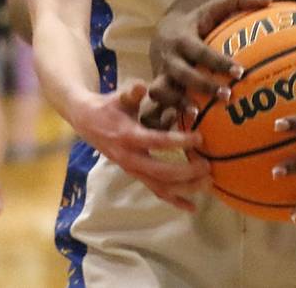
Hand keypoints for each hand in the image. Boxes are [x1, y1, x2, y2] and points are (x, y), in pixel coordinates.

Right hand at [73, 80, 209, 211]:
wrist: (87, 122)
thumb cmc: (110, 106)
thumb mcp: (120, 97)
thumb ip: (132, 92)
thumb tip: (141, 87)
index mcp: (128, 136)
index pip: (156, 142)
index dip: (178, 141)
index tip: (200, 138)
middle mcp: (130, 158)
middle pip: (160, 172)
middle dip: (186, 171)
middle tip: (208, 165)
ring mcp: (133, 170)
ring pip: (160, 187)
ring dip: (185, 188)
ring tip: (208, 184)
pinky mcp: (136, 175)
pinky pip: (156, 192)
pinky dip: (174, 200)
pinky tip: (192, 207)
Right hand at [142, 0, 271, 128]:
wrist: (163, 31)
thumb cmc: (198, 20)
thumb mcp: (215, 6)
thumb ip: (241, 0)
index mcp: (183, 38)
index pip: (201, 51)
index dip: (219, 62)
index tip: (240, 71)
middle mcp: (169, 58)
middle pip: (182, 74)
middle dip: (203, 86)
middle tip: (228, 96)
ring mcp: (160, 75)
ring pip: (162, 92)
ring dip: (179, 104)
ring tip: (199, 116)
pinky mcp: (158, 90)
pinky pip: (156, 107)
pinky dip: (166, 118)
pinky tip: (184, 129)